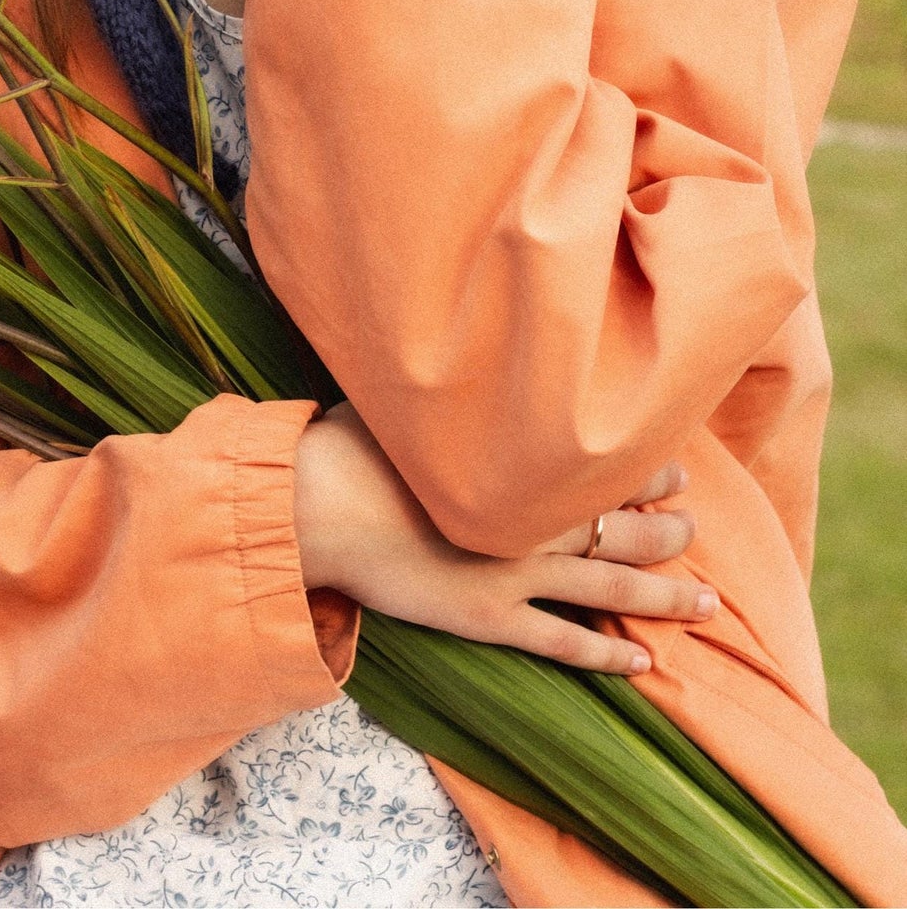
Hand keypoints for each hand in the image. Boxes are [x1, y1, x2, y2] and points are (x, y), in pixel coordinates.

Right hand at [293, 402, 712, 675]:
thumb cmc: (359, 444)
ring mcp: (515, 574)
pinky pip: (564, 644)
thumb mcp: (416, 405)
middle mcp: (531, 521)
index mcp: (518, 467)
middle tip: (696, 530)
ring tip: (707, 603)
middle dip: (667, 532)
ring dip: (663, 597)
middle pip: (622, 529)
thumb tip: (475, 366)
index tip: (676, 469)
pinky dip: (607, 655)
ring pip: (611, 589)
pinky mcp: (490, 619)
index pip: (603, 471)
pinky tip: (644, 662)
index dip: (646, 472)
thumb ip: (460, 402)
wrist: (322, 505)